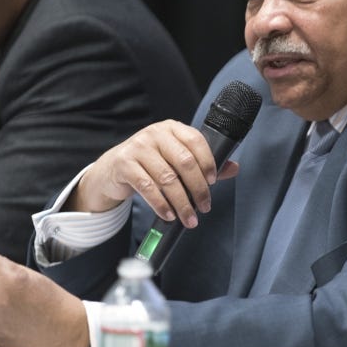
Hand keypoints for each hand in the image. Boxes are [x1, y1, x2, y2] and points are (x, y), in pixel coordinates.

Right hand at [66, 119, 238, 227]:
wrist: (113, 169)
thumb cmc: (151, 163)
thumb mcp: (175, 159)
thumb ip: (203, 164)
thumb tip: (233, 168)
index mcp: (172, 129)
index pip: (196, 141)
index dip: (208, 162)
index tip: (214, 182)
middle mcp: (155, 134)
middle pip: (184, 162)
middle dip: (198, 188)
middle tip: (205, 207)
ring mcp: (138, 147)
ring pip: (167, 178)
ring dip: (181, 202)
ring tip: (189, 218)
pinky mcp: (125, 164)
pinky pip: (147, 187)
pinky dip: (161, 204)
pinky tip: (169, 214)